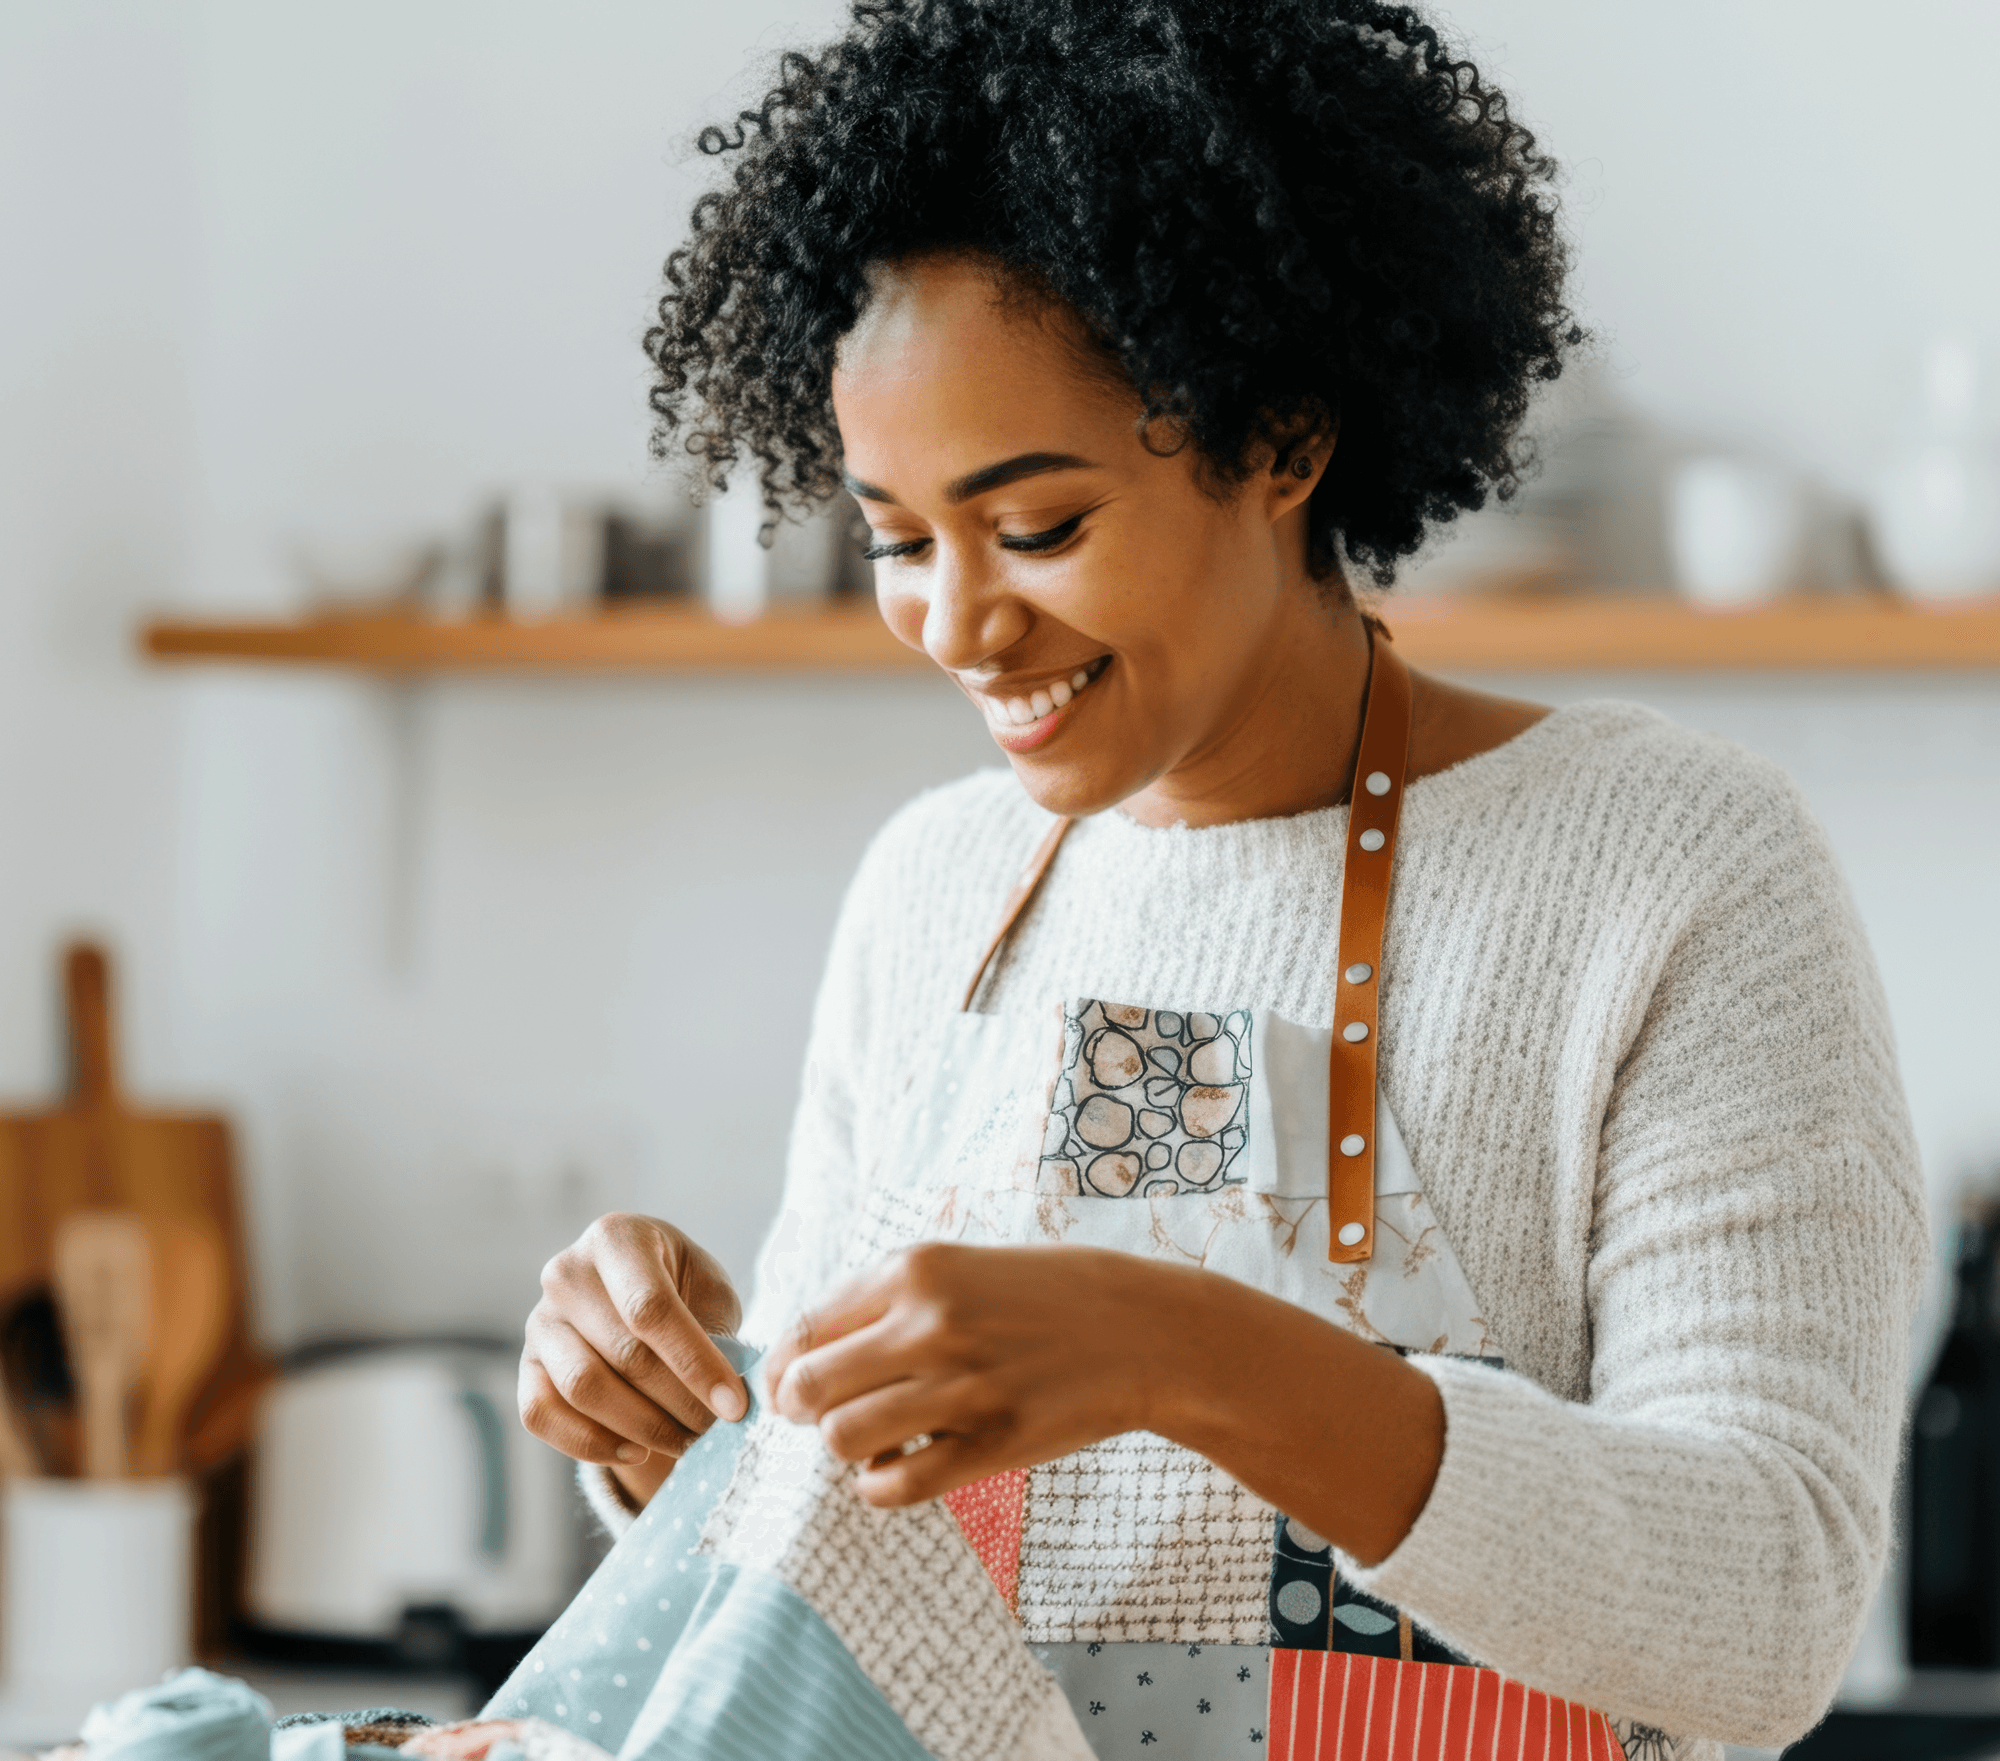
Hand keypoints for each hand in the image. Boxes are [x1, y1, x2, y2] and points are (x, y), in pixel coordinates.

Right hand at [519, 1213, 745, 1503]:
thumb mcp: (709, 1289)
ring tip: (685, 1440)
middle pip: (623, 1353)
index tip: (733, 1406)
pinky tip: (636, 1451)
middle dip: (678, 1402)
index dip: (695, 1362)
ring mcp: (540, 1320)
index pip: (651, 1308)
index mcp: (617, 1238)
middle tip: (715, 1428)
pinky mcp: (525, 1366)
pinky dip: (590, 1444)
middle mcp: (567, 1273)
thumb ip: (716, 1330)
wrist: (637, 1298)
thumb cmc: (682, 1290)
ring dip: (642, 1427)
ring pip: (583, 1388)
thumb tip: (727, 1395)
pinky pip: (542, 1414)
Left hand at [762, 1242, 1176, 1505]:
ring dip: (845, 1450)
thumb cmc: (1045, 1296)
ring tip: (875, 1441)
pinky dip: (880, 1487)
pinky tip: (901, 1469)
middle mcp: (930, 1323)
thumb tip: (804, 1355)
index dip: (783, 1369)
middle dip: (803, 1412)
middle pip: (808, 1388)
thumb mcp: (960, 1268)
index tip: (789, 1387)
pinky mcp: (993, 1443)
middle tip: (825, 1419)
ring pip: (843, 1440)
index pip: (805, 1329)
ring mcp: (962, 1386)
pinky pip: (894, 1486)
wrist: (1143, 1329)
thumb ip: (886, 1302)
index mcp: (915, 1270)